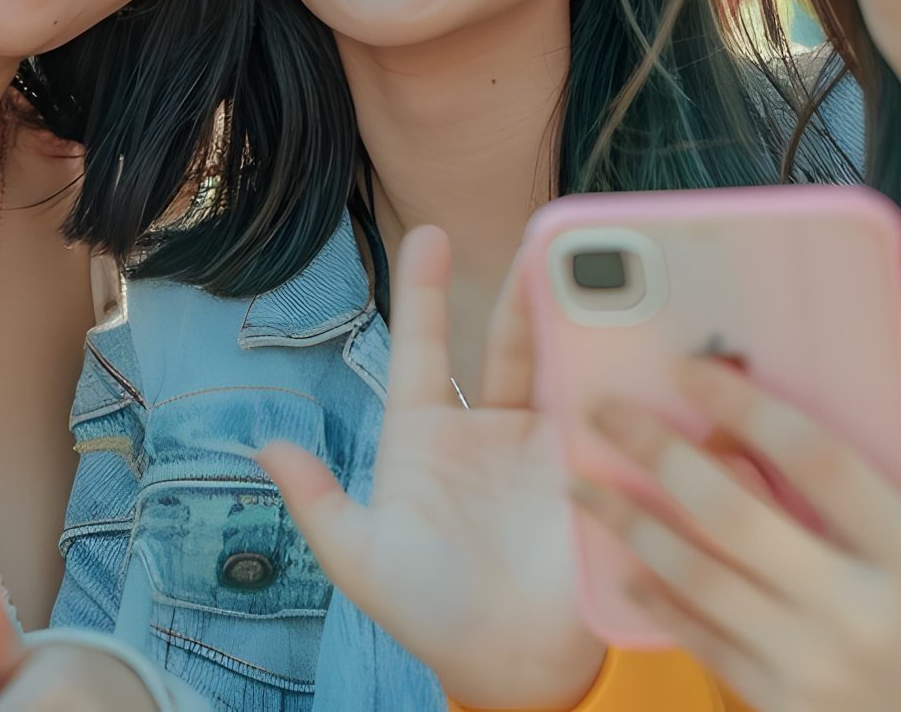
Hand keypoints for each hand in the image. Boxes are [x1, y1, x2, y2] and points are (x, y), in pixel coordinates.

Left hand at [255, 227, 603, 710]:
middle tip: (547, 242)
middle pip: (505, 342)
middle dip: (523, 290)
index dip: (424, 290)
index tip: (431, 234)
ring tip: (596, 274)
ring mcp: (543, 447)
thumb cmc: (428, 610)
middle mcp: (487, 428)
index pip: (424, 346)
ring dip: (576, 320)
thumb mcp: (362, 557)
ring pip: (560, 367)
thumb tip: (263, 446)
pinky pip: (608, 415)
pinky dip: (621, 378)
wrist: (508, 665)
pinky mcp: (594, 474)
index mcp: (423, 433)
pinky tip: (638, 344)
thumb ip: (317, 502)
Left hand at [573, 358, 900, 711]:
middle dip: (659, 455)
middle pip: (738, 516)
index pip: (818, 459)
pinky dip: (658, 599)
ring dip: (631, 525)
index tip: (687, 366)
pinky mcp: (787, 706)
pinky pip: (705, 642)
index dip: (747, 406)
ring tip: (580, 484)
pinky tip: (622, 564)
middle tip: (604, 412)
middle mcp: (866, 608)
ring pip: (702, 580)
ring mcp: (821, 663)